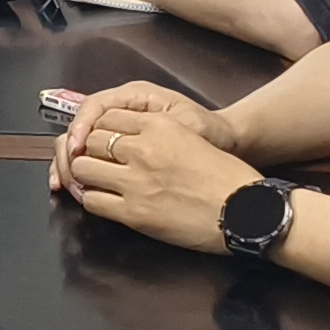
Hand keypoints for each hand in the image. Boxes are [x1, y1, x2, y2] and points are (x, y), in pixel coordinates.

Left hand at [56, 84, 259, 247]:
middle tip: (93, 161)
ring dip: (84, 174)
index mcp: (159, 125)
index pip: (107, 117)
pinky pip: (92, 201)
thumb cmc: (227, 178)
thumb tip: (128, 142)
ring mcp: (135, 181)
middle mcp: (143, 148)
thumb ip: (158, 136)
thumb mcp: (192, 139)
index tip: (102, 141)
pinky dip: (90, 199)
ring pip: (83, 168)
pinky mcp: (133, 213)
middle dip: (88, 151)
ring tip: (94, 180)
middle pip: (91, 140)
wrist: (246, 212)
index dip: (100, 130)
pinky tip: (99, 199)